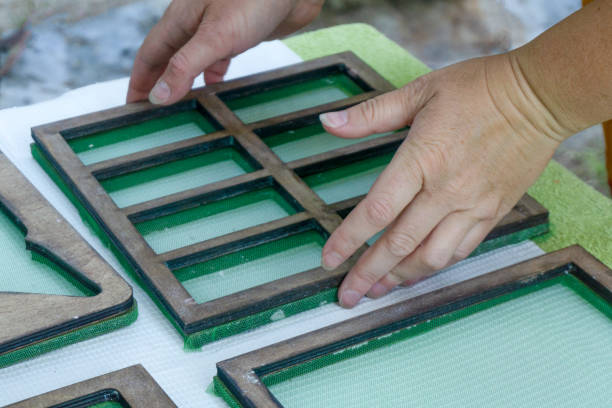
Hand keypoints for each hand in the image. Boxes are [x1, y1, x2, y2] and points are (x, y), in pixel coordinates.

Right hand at [127, 0, 322, 103]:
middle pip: (167, 58)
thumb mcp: (216, 37)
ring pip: (191, 59)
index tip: (131, 107)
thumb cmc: (255, 1)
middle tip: (152, 113)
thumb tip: (158, 96)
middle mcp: (194, 24)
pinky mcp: (238, 34)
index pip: (149, 56)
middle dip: (157, 84)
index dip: (139, 81)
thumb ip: (186, 65)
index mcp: (180, 20)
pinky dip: (211, 74)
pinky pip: (217, 58)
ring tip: (179, 106)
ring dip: (183, 82)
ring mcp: (216, 28)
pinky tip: (214, 87)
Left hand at [319, 53, 571, 307]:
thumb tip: (327, 122)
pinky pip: (461, 249)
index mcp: (421, 159)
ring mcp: (472, 205)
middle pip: (399, 244)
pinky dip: (436, 266)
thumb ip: (370, 115)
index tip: (328, 260)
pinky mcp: (493, 212)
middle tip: (347, 296)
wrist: (539, 96)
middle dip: (368, 274)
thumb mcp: (419, 92)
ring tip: (377, 291)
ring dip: (400, 277)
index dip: (348, 239)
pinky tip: (418, 273)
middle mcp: (445, 190)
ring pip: (431, 256)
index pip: (376, 210)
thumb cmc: (477, 88)